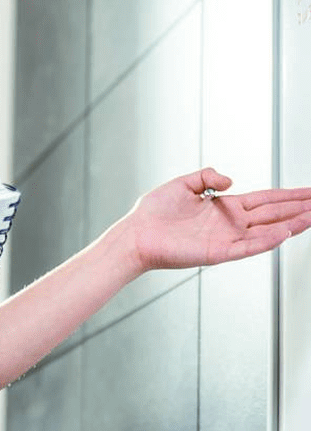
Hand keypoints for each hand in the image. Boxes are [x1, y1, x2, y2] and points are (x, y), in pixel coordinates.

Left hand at [122, 167, 310, 272]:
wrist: (136, 234)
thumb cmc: (153, 213)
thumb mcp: (182, 184)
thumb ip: (207, 177)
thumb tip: (231, 179)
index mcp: (223, 207)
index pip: (264, 200)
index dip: (288, 196)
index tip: (309, 192)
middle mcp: (229, 223)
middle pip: (273, 214)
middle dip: (299, 208)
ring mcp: (226, 239)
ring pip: (268, 231)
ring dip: (292, 224)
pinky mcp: (218, 252)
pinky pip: (248, 246)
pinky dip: (268, 240)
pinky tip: (285, 233)